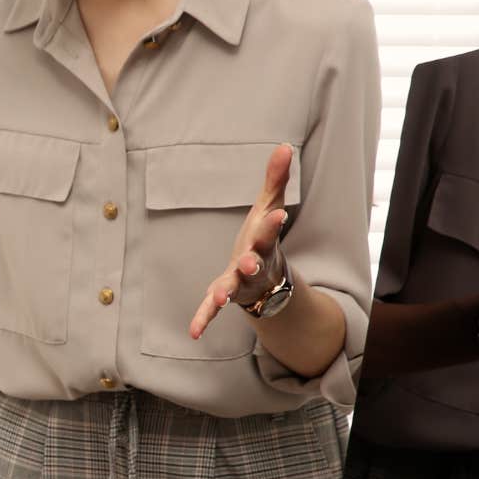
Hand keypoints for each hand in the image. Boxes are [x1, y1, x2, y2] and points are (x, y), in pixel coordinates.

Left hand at [190, 143, 293, 338]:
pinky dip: (204, 318)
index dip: (272, 223)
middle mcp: (255, 264)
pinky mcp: (224, 293)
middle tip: (249, 262)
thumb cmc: (264, 237)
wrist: (267, 276)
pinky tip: (194, 332)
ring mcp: (240, 282)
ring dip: (227, 292)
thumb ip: (276, 179)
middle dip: (252, 262)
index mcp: (264, 242)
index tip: (277, 214)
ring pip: (234, 288)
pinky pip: (212, 307)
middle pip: (255, 263)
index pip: (270, 231)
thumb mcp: (269, 206)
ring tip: (220, 298)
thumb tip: (284, 145)